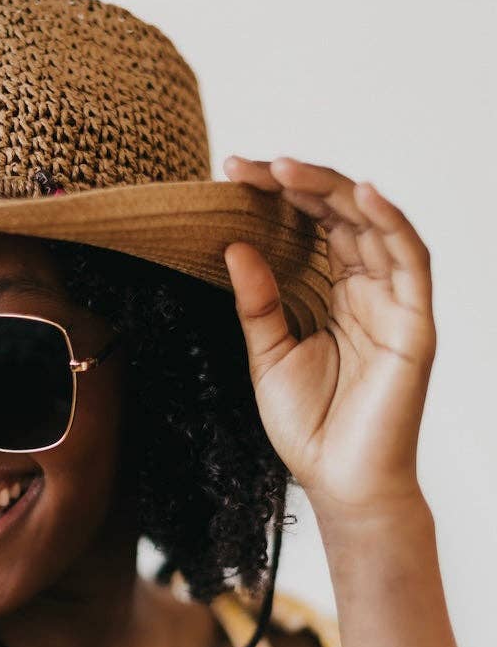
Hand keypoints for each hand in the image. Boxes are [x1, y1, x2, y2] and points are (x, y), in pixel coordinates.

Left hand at [222, 155, 435, 516]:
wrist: (337, 480)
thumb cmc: (307, 422)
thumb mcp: (267, 353)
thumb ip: (257, 302)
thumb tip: (234, 245)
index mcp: (330, 295)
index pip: (307, 229)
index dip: (275, 198)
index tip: (232, 174)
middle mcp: (364, 291)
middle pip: (338, 218)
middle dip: (295, 186)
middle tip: (251, 166)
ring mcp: (391, 303)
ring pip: (372, 227)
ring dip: (334, 192)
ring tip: (288, 169)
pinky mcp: (414, 324)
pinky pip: (411, 262)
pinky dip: (391, 224)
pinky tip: (362, 195)